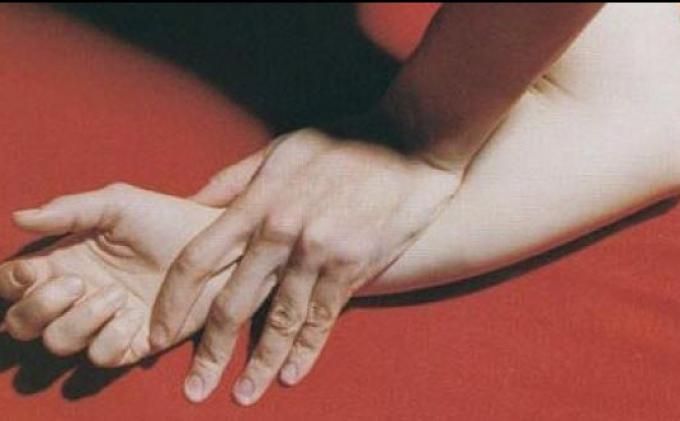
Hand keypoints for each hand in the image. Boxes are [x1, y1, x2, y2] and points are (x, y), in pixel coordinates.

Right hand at [0, 184, 231, 365]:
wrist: (216, 243)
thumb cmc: (168, 219)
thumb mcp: (118, 204)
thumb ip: (70, 210)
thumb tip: (18, 218)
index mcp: (65, 261)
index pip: (13, 283)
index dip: (10, 283)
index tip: (34, 270)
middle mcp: (78, 296)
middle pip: (21, 323)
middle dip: (37, 309)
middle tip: (75, 284)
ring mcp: (105, 322)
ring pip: (58, 343)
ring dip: (79, 320)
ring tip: (116, 294)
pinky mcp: (134, 342)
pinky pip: (102, 357)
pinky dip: (110, 337)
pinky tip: (132, 313)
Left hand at [149, 126, 461, 404]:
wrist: (412, 142)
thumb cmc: (343, 142)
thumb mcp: (281, 148)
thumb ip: (233, 180)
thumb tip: (188, 206)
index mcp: (258, 201)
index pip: (197, 259)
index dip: (173, 302)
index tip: (159, 333)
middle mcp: (282, 231)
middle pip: (233, 303)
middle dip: (210, 353)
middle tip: (194, 390)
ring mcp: (320, 251)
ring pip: (280, 320)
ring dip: (261, 364)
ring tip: (243, 395)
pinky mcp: (354, 265)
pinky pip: (323, 317)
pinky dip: (306, 350)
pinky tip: (290, 375)